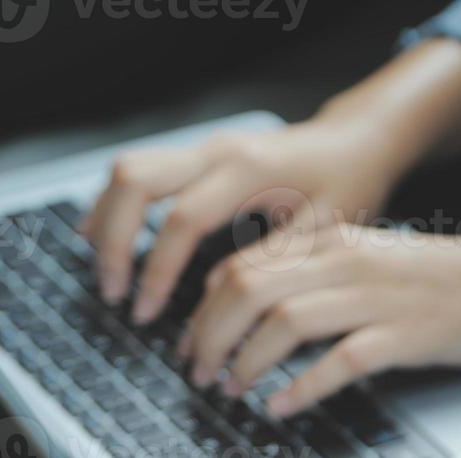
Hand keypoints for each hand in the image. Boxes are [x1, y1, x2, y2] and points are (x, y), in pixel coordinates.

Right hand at [81, 119, 401, 323]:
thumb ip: (273, 259)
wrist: (354, 142)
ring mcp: (203, 148)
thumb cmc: (347, 185)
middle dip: (114, 242)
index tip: (146, 313)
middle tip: (115, 294)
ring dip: (106, 220)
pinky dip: (117, 205)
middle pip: (134, 180)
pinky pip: (140, 171)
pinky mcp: (198, 155)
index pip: (180, 220)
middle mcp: (217, 150)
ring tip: (106, 272)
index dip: (157, 271)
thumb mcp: (325, 230)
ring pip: (127, 169)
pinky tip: (107, 239)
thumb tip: (217, 295)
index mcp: (249, 169)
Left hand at [186, 226, 460, 416]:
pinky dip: (302, 386)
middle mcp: (349, 262)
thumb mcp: (376, 267)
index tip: (192, 342)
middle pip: (248, 288)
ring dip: (245, 360)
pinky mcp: (407, 335)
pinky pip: (340, 360)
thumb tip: (262, 315)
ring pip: (283, 320)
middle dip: (210, 335)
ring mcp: (378, 298)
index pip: (243, 264)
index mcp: (336, 243)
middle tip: (199, 373)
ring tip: (231, 391)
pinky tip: (282, 407)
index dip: (203, 307)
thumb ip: (323, 281)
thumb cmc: (454, 285)